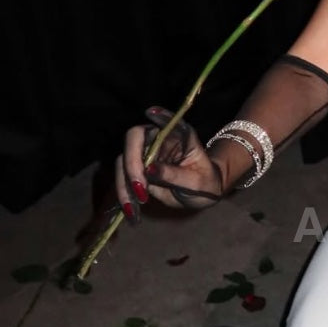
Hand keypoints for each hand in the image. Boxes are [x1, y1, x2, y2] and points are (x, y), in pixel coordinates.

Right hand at [114, 107, 222, 222]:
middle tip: (141, 189)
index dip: (159, 117)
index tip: (151, 113)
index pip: (168, 122)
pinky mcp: (137, 170)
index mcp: (178, 135)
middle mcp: (157, 140)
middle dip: (132, 164)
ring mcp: (144, 154)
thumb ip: (174, 174)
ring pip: (123, 162)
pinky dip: (124, 195)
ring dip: (124, 185)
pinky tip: (131, 213)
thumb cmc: (205, 182)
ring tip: (135, 208)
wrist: (201, 193)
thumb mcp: (196, 182)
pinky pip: (123, 180)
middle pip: (134, 141)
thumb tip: (149, 170)